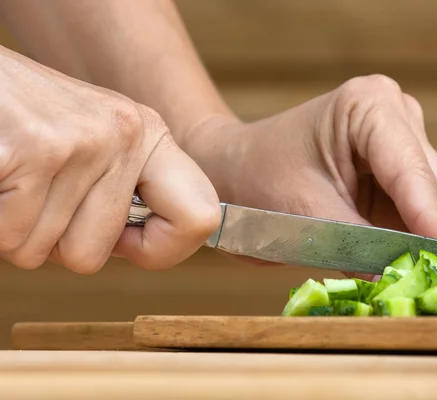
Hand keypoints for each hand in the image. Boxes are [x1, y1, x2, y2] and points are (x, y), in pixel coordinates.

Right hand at [0, 46, 220, 272]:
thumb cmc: (23, 117)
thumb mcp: (93, 143)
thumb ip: (121, 191)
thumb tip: (146, 246)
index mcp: (149, 136)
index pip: (202, 218)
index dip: (162, 249)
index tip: (127, 241)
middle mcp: (126, 134)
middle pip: (93, 255)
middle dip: (54, 242)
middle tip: (37, 194)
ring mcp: (85, 140)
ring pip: (42, 251)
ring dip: (17, 230)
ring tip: (15, 177)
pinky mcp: (36, 148)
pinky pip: (11, 235)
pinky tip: (1, 173)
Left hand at [184, 75, 436, 276]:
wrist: (236, 173)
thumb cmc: (257, 180)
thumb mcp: (303, 212)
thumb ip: (356, 243)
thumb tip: (402, 279)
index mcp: (369, 105)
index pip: (411, 169)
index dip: (436, 219)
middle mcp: (397, 118)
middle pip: (436, 186)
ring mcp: (404, 146)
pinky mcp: (402, 178)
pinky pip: (435, 211)